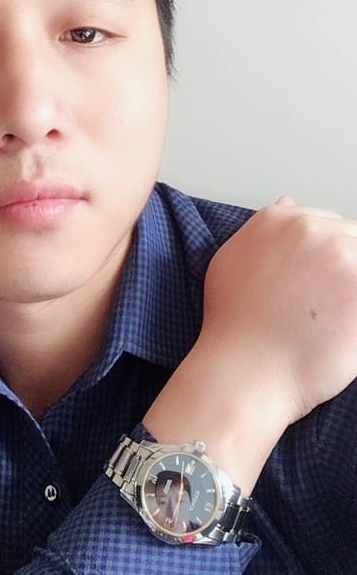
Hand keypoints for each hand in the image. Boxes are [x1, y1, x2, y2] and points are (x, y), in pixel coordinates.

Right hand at [200, 194, 356, 425]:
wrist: (246, 371)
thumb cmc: (233, 325)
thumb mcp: (231, 262)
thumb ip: (262, 231)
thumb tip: (288, 203)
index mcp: (277, 220)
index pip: (327, 223)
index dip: (323, 258)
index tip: (316, 284)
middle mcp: (309, 230)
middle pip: (350, 237)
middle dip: (342, 268)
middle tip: (324, 304)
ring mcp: (341, 257)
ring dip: (352, 287)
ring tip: (333, 317)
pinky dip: (356, 312)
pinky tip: (343, 326)